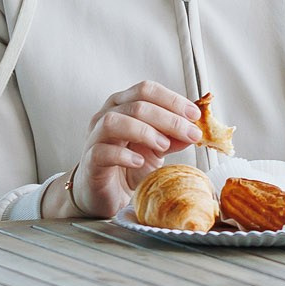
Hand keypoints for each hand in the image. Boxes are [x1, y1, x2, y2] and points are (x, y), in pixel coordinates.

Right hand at [69, 81, 205, 217]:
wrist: (107, 194)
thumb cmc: (128, 166)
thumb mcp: (157, 149)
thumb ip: (173, 137)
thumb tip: (194, 130)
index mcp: (123, 106)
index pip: (147, 90)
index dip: (173, 100)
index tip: (194, 115)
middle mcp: (106, 116)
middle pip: (136, 104)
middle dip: (168, 118)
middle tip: (189, 133)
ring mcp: (95, 138)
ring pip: (114, 121)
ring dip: (144, 131)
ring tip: (163, 145)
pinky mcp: (90, 161)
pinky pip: (102, 151)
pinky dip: (124, 155)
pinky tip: (140, 161)